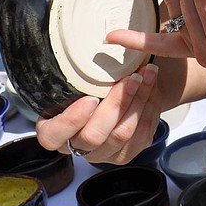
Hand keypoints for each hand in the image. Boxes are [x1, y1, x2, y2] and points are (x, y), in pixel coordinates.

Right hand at [35, 64, 164, 164]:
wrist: (110, 95)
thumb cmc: (86, 85)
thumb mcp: (74, 80)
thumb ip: (75, 77)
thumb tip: (84, 50)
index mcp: (53, 131)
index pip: (53, 135)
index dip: (72, 120)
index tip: (91, 98)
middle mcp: (76, 148)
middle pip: (94, 136)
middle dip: (116, 104)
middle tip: (131, 77)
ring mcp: (101, 154)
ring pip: (122, 133)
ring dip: (138, 100)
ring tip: (147, 74)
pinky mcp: (124, 154)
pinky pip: (141, 134)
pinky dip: (149, 107)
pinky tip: (152, 87)